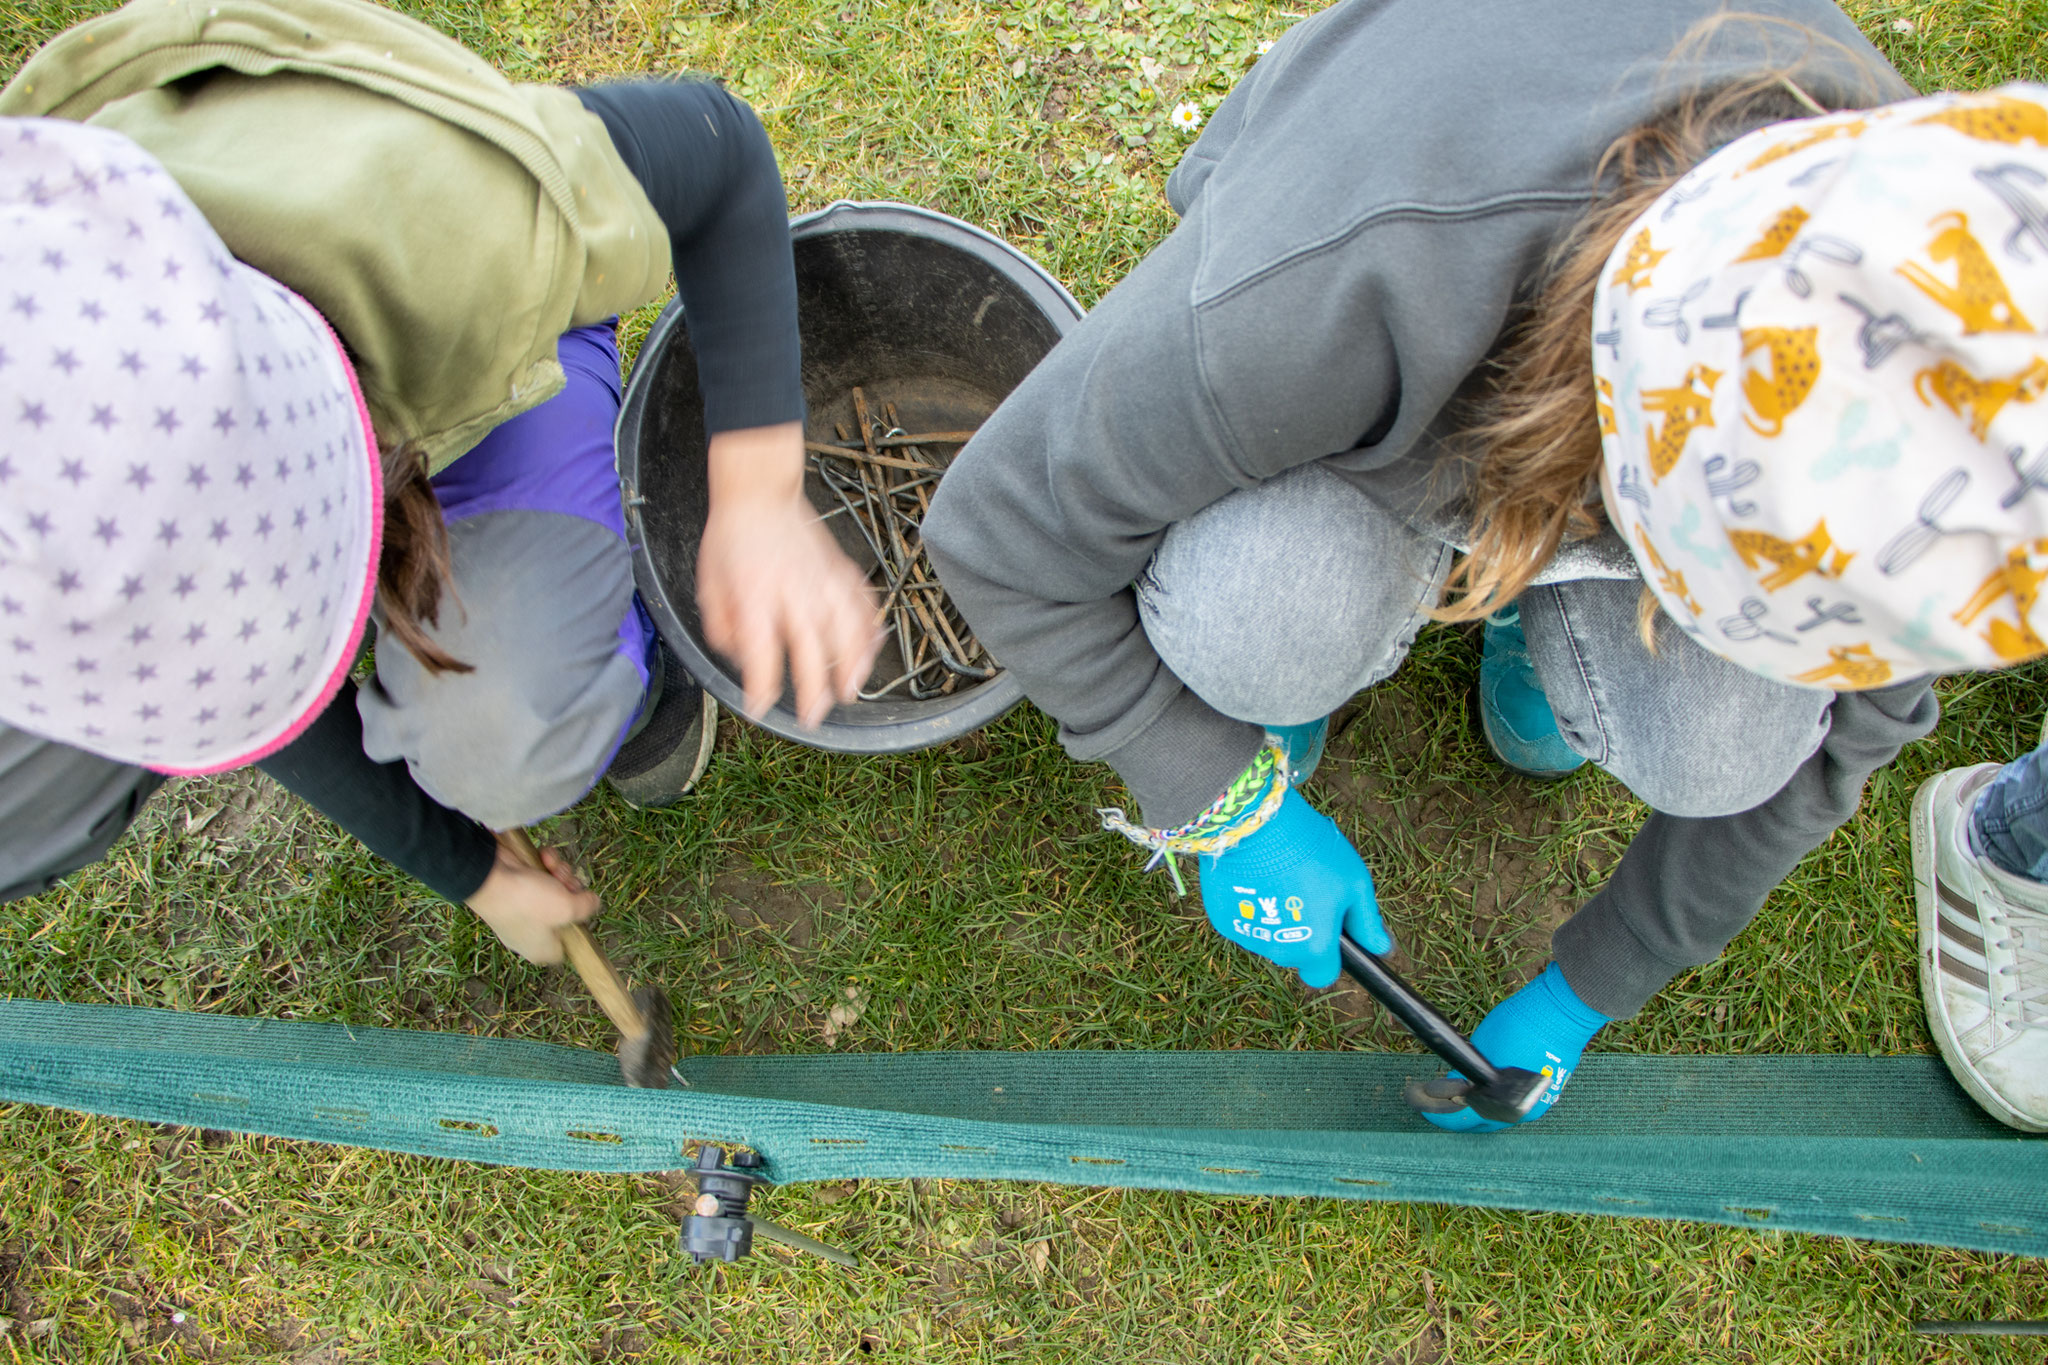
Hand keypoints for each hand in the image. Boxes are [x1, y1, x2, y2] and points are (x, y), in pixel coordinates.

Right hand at [466, 837, 598, 964]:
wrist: (488, 874)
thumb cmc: (528, 901)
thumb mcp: (567, 909)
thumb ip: (587, 908)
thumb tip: (593, 902)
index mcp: (540, 948)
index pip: (565, 948)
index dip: (577, 930)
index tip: (582, 914)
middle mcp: (530, 931)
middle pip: (565, 912)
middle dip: (571, 892)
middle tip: (567, 885)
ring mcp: (522, 907)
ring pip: (556, 888)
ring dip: (560, 873)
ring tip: (553, 868)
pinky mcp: (517, 885)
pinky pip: (541, 874)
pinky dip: (545, 863)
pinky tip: (543, 857)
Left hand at [697, 422, 882, 727]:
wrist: (758, 492)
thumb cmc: (730, 540)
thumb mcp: (708, 586)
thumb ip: (722, 628)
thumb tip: (743, 659)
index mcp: (755, 596)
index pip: (761, 652)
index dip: (760, 686)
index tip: (758, 708)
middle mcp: (793, 590)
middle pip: (810, 649)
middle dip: (813, 689)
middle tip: (812, 717)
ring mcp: (822, 579)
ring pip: (847, 629)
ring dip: (851, 664)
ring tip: (850, 691)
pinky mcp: (840, 569)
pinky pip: (863, 604)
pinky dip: (870, 630)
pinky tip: (870, 650)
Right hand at [1198, 785, 1391, 988]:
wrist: (1257, 825)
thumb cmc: (1313, 852)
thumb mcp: (1354, 883)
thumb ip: (1366, 921)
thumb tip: (1380, 947)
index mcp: (1314, 948)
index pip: (1321, 976)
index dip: (1327, 956)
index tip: (1328, 932)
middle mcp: (1279, 952)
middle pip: (1294, 954)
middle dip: (1301, 932)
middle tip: (1304, 891)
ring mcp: (1248, 937)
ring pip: (1267, 937)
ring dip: (1275, 918)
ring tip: (1278, 878)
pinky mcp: (1223, 919)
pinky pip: (1244, 920)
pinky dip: (1250, 906)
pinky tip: (1255, 877)